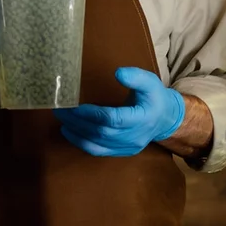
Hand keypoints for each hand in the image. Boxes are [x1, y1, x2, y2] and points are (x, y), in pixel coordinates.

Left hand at [54, 66, 184, 156]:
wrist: (165, 120)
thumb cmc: (155, 98)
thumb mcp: (150, 82)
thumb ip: (136, 77)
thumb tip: (118, 73)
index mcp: (142, 119)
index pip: (113, 119)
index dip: (91, 114)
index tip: (74, 106)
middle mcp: (134, 137)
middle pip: (101, 132)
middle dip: (78, 122)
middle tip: (61, 109)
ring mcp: (127, 147)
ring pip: (97, 144)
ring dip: (76, 132)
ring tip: (61, 118)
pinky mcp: (120, 152)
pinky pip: (97, 151)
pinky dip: (80, 142)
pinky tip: (69, 131)